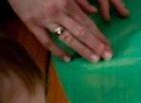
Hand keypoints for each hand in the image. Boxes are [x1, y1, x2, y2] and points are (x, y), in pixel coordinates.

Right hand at [8, 0, 129, 61]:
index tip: (109, 46)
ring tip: (94, 59)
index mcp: (67, 3)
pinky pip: (45, 41)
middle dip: (96, 45)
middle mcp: (57, 12)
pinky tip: (68, 59)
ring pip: (66, 37)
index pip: (87, 23)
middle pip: (80, 32)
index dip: (99, 36)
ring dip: (82, 49)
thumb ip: (79, 0)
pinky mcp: (31, 24)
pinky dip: (57, 51)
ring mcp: (44, 19)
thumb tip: (93, 11)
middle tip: (108, 56)